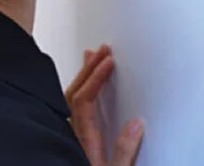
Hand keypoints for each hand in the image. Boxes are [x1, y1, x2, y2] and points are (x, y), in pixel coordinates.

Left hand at [65, 44, 144, 165]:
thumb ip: (125, 152)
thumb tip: (136, 123)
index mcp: (82, 144)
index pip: (84, 100)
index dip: (95, 78)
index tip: (108, 61)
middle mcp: (72, 139)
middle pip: (72, 96)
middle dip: (88, 70)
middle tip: (101, 51)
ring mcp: (68, 142)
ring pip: (66, 103)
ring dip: (80, 79)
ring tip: (90, 61)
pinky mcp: (68, 147)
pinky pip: (68, 112)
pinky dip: (76, 95)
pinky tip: (82, 93)